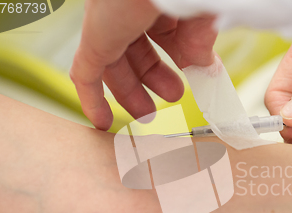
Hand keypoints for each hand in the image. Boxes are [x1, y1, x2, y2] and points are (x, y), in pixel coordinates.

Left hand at [70, 0, 217, 129]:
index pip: (166, 36)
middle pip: (137, 50)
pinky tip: (102, 122)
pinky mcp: (95, 38)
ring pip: (114, 63)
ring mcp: (110, 22)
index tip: (194, 81)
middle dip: (153, 79)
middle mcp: (131, 10)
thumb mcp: (204, 22)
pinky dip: (92, 99)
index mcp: (160, 2)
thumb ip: (201, 45)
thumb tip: (205, 68)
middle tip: (171, 99)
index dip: (179, 61)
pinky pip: (86, 73)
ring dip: (130, 92)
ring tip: (149, 114)